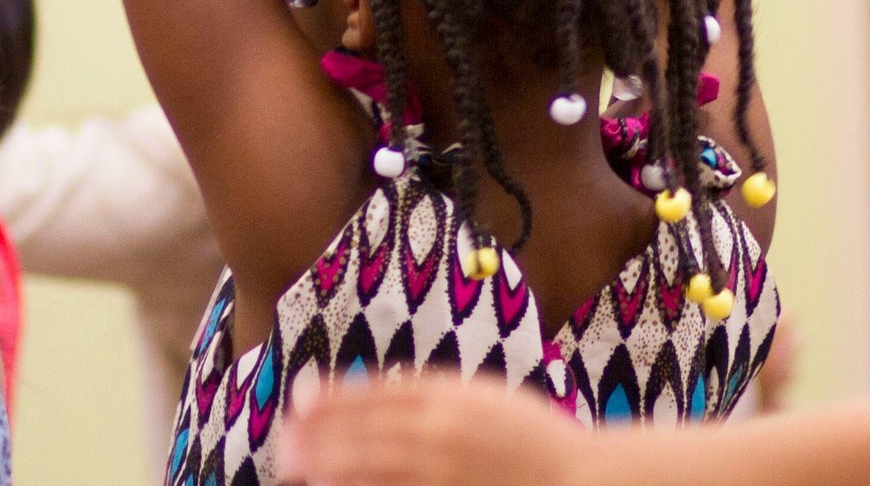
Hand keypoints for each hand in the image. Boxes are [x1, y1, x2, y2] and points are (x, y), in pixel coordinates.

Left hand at [279, 378, 577, 485]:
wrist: (586, 482)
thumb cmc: (534, 440)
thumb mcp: (481, 399)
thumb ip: (433, 396)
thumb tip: (375, 398)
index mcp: (449, 395)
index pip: (375, 392)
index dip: (332, 398)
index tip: (298, 402)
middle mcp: (441, 431)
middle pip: (365, 430)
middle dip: (319, 436)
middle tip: (283, 444)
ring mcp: (445, 473)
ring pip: (375, 468)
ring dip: (331, 467)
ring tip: (299, 468)